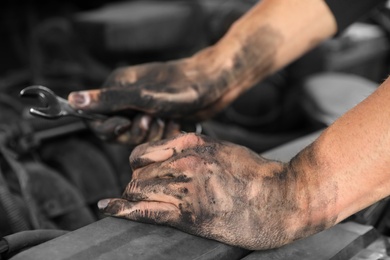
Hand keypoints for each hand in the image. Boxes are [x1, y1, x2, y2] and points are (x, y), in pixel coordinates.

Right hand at [67, 45, 247, 143]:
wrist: (216, 85)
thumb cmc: (181, 87)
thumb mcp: (143, 97)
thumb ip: (108, 100)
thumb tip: (72, 99)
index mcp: (118, 87)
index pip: (96, 118)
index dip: (109, 128)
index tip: (125, 124)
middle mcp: (128, 98)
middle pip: (116, 132)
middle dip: (136, 132)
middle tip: (152, 119)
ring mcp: (145, 108)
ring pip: (137, 137)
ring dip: (154, 133)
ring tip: (169, 118)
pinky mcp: (159, 118)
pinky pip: (154, 137)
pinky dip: (165, 134)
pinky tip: (178, 122)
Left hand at [97, 133, 331, 249]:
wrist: (283, 199)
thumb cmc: (256, 174)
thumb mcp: (224, 149)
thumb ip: (194, 147)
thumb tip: (168, 152)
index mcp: (194, 146)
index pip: (144, 153)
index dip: (138, 164)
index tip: (140, 172)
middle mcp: (187, 165)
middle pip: (138, 174)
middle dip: (135, 184)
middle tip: (141, 192)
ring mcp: (187, 190)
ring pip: (139, 191)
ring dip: (133, 197)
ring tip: (135, 204)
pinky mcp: (191, 216)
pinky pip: (148, 211)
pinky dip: (125, 210)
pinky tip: (110, 210)